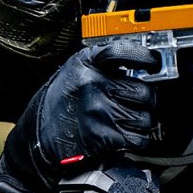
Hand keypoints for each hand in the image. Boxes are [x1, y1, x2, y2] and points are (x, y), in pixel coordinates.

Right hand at [23, 39, 163, 166]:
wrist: (38, 134)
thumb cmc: (61, 101)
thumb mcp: (76, 70)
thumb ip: (104, 65)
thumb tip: (141, 65)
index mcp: (87, 63)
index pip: (125, 52)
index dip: (147, 58)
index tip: (154, 64)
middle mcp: (93, 85)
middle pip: (144, 92)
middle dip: (146, 100)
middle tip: (136, 103)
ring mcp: (99, 111)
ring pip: (145, 118)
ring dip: (140, 122)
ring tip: (123, 120)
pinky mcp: (103, 136)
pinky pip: (138, 139)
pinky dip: (136, 140)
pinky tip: (122, 135)